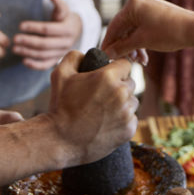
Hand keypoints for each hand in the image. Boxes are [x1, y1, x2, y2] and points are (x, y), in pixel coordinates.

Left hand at [12, 0, 82, 69]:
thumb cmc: (65, 17)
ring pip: (43, 55)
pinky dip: (35, 65)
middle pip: (44, 44)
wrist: (75, 30)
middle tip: (14, 38)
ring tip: (14, 48)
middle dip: (28, 41)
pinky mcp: (57, 59)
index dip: (33, 27)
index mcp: (68, 29)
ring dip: (28, 52)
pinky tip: (23, 61)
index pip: (48, 29)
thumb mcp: (64, 9)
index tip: (20, 25)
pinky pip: (46, 65)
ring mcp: (62, 53)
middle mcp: (66, 43)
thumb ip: (58, 2)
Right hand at [44, 51, 138, 166]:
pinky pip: (132, 119)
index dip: (117, 69)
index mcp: (108, 77)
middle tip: (102, 96)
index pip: (126, 65)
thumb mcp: (60, 74)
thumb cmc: (60, 106)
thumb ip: (74, 56)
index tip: (109, 77)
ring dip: (123, 104)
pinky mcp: (129, 130)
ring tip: (104, 111)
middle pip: (130, 83)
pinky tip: (107, 124)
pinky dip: (123, 121)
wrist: (60, 140)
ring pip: (133, 102)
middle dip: (119, 87)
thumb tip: (86, 54)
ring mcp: (126, 113)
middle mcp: (121, 93)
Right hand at [102, 0, 193, 63]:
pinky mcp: (155, 13)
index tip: (103, 56)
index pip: (114, 26)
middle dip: (124, 47)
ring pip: (133, 29)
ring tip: (138, 61)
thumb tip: (107, 54)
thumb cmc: (169, 32)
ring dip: (134, 46)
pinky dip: (142, 41)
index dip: (108, 43)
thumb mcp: (142, 41)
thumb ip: (122, 47)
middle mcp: (138, 2)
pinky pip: (142, 27)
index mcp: (132, 4)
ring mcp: (148, 6)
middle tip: (123, 61)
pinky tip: (144, 56)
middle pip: (123, 28)